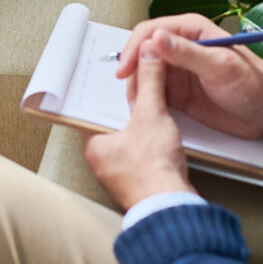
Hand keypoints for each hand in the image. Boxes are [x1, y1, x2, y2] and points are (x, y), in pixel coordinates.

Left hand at [83, 41, 194, 209]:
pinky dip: (149, 141)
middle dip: (124, 105)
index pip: (90, 109)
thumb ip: (150, 82)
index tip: (112, 76)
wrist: (172, 208)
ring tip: (149, 104)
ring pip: (125, 139)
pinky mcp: (138, 181)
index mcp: (93, 144)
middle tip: (134, 84)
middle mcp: (100, 160)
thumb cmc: (153, 170)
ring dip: (138, 124)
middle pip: (109, 122)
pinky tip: (160, 132)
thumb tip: (149, 55)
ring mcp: (118, 173)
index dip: (103, 90)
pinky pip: (140, 154)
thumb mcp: (151, 115)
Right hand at [115, 15, 262, 139]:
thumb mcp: (221, 67)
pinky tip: (143, 109)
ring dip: (136, 86)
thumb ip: (188, 53)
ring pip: (144, 73)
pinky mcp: (178, 92)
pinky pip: (153, 91)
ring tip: (136, 104)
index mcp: (191, 31)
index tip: (125, 69)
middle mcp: (180, 47)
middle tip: (129, 91)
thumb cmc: (255, 84)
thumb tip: (157, 38)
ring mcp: (178, 70)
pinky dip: (144, 99)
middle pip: (142, 52)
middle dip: (132, 70)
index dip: (134, 49)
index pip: (150, 32)